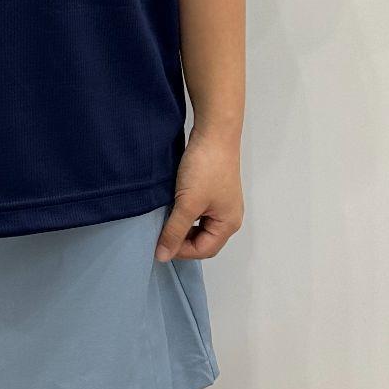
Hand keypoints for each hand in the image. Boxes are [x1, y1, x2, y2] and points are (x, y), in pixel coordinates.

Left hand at [154, 127, 242, 261]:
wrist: (214, 132)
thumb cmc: (205, 168)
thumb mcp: (188, 204)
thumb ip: (174, 231)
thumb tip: (163, 256)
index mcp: (228, 224)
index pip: (203, 250)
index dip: (180, 250)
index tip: (159, 243)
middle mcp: (229, 216)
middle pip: (203, 241)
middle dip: (182, 240)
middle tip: (161, 233)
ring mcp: (222, 203)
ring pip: (199, 226)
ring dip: (182, 227)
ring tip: (164, 220)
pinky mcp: (213, 191)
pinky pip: (198, 212)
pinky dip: (185, 214)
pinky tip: (171, 207)